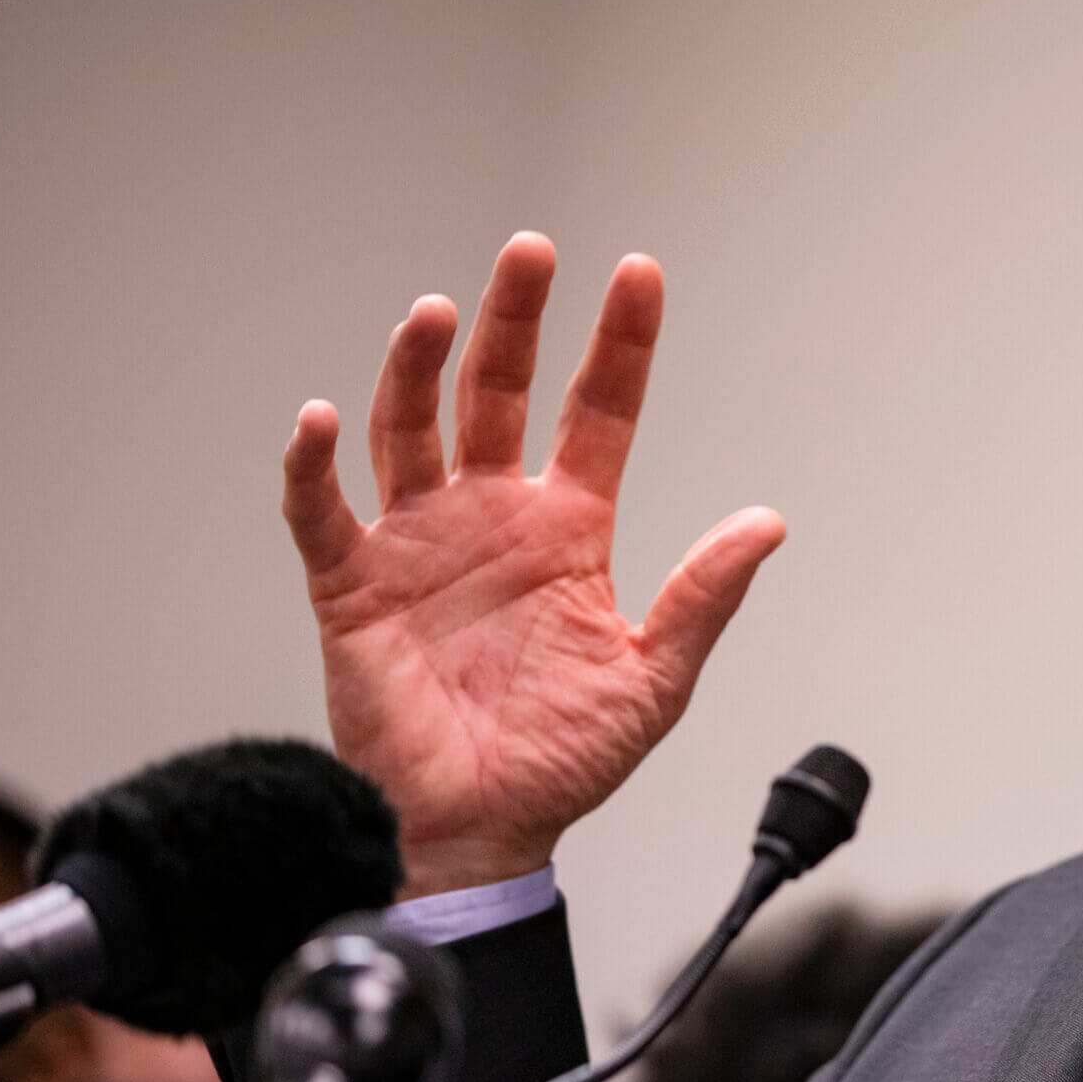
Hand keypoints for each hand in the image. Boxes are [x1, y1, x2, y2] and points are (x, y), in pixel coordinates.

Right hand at [281, 234, 786, 896]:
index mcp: (568, 529)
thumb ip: (705, 595)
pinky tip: (323, 419)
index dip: (620, 344)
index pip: (600, 411)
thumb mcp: (656, 676)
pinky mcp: (353, 587)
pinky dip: (314, 466)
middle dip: (516, 320)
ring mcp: (419, 543)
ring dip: (417, 368)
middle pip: (500, 391)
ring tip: (438, 312)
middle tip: (534, 251)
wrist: (481, 831)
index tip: (640, 273)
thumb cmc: (564, 759)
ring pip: (411, 428)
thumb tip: (768, 522)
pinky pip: (322, 512)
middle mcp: (492, 516)